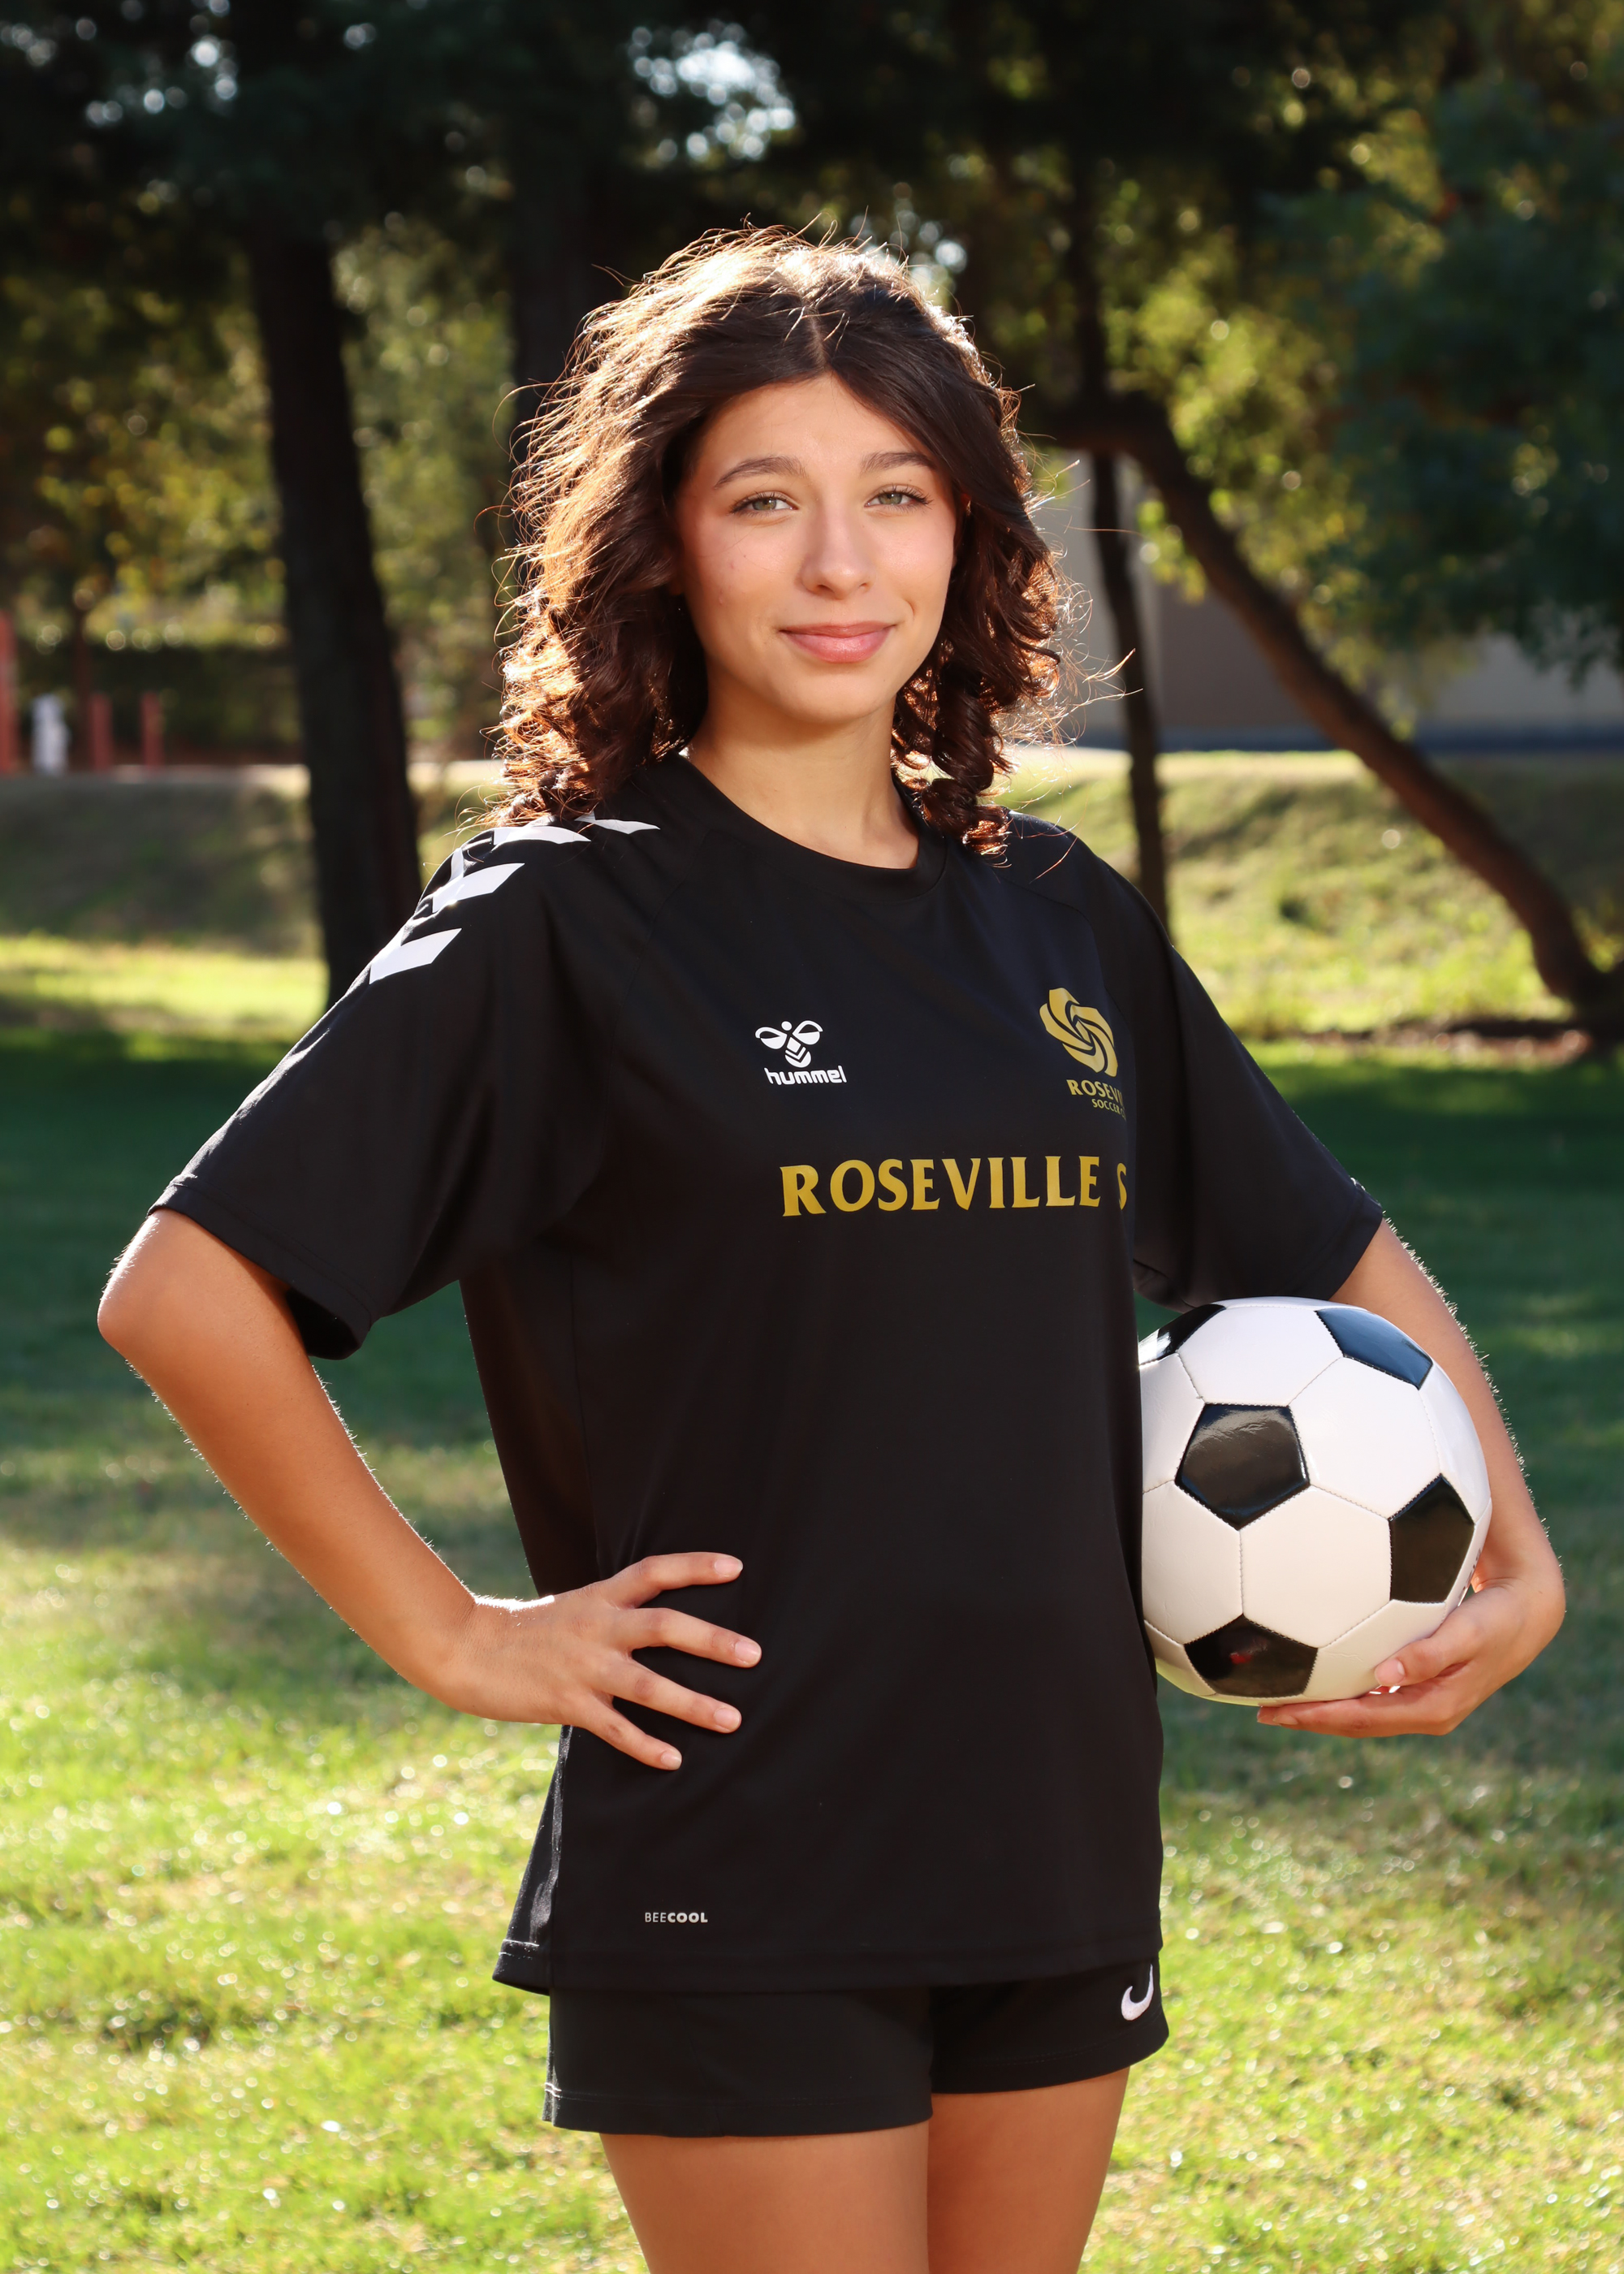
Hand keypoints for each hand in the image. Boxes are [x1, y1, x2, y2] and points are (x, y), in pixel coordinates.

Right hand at [429, 1553, 759, 1769]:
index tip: (736, 1568)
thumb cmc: (527, 1632)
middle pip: (663, 1626)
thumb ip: (613, 1612)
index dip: (695, 1566)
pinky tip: (673, 1760)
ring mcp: (583, 1666)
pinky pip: (615, 1728)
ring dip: (692, 1703)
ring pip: (648, 1684)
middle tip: (753, 1655)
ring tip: (731, 1719)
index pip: (654, 1572)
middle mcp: (597, 1627)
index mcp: (600, 1597)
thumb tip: (658, 1624)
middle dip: (711, 1640)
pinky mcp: (567, 1703)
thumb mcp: (574, 1608)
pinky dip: (645, 1745)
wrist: (467, 1649)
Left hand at [1256, 1560, 1562, 1737]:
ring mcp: (1421, 1702)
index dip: (1321, 1717)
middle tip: (1262, 1709)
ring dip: (1320, 1707)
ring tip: (1275, 1698)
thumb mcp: (1469, 1634)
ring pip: (1361, 1712)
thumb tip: (1385, 1675)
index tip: (1280, 1710)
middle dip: (1310, 1718)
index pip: (1364, 1719)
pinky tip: (1312, 1674)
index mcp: (1433, 1709)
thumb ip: (1430, 1653)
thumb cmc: (1496, 1620)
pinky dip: (1340, 1689)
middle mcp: (1423, 1712)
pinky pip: (1372, 1695)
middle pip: (1356, 1722)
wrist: (1526, 1616)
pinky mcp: (1419, 1687)